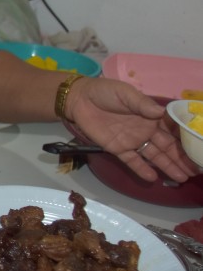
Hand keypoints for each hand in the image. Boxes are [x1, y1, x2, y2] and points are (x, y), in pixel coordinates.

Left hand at [69, 77, 198, 181]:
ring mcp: (132, 140)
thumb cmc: (105, 92)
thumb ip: (142, 104)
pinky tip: (153, 178)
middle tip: (195, 171)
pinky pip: (132, 161)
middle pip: (167, 146)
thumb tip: (161, 113)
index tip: (198, 150)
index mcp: (150, 116)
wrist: (79, 99)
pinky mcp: (117, 148)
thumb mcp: (125, 93)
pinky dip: (142, 169)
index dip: (185, 140)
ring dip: (167, 166)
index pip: (172, 130)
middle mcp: (145, 130)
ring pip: (153, 156)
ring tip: (181, 178)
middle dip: (181, 158)